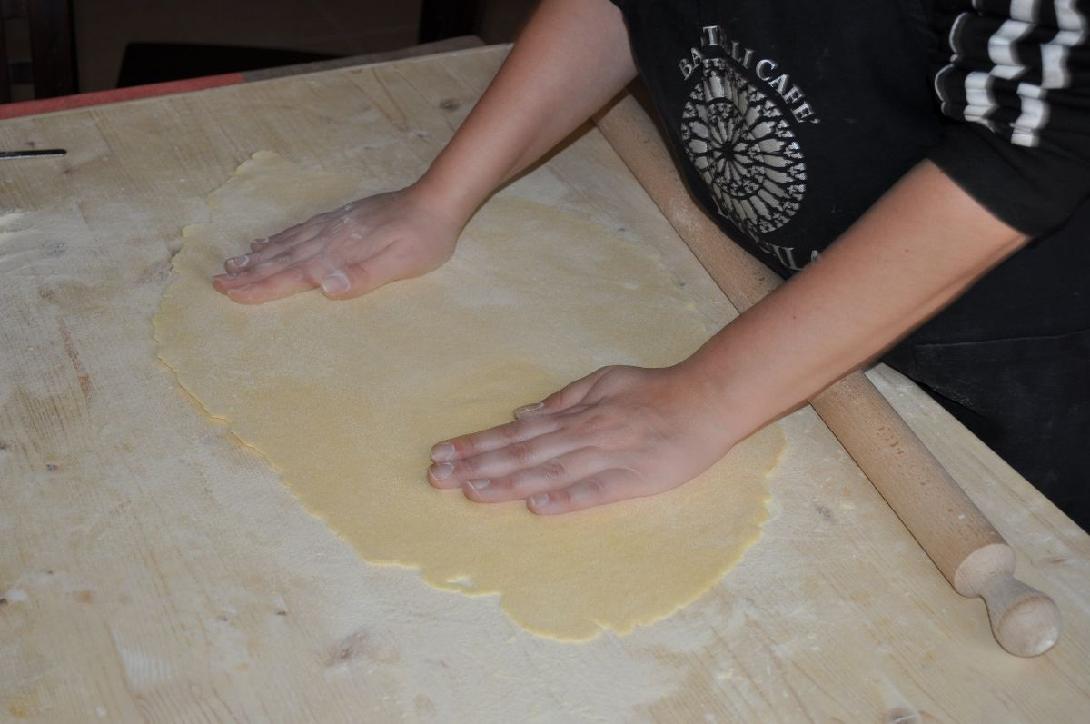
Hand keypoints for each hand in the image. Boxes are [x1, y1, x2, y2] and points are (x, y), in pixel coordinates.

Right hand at [212, 185, 463, 303]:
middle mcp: (330, 239)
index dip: (262, 286)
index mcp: (340, 255)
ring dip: (257, 255)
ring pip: (286, 243)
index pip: (293, 275)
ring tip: (232, 263)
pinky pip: (300, 229)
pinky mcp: (340, 218)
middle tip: (217, 281)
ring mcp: (333, 226)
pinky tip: (267, 241)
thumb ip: (364, 276)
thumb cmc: (424, 239)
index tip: (232, 293)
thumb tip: (326, 288)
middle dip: (248, 272)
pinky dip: (278, 237)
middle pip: (281, 259)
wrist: (435, 200)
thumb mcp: (402, 264)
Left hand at [427, 365, 739, 514]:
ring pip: (549, 472)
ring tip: (471, 492)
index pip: (514, 434)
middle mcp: (581, 435)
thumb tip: (521, 415)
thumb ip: (562, 400)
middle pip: (521, 453)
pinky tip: (540, 508)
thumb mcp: (603, 381)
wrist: (704, 400)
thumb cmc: (653, 390)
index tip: (441, 455)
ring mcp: (606, 457)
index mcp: (573, 415)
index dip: (476, 445)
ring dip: (508, 483)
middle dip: (476, 465)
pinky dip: (567, 499)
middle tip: (436, 477)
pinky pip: (596, 491)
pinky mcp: (633, 478)